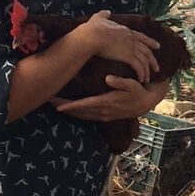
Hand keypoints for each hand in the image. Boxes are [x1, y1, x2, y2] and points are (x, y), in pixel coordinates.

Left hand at [50, 75, 169, 121]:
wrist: (145, 103)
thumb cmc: (137, 91)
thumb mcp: (131, 84)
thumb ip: (120, 81)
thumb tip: (108, 78)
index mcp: (106, 103)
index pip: (85, 105)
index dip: (71, 106)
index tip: (58, 105)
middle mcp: (102, 111)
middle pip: (79, 112)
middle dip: (64, 108)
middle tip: (49, 102)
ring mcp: (103, 115)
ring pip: (81, 116)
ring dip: (68, 112)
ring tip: (55, 106)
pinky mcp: (104, 116)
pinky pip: (86, 117)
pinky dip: (76, 114)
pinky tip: (69, 111)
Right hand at [78, 10, 159, 82]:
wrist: (92, 36)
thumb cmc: (93, 29)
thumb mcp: (99, 18)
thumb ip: (104, 15)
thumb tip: (107, 11)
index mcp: (126, 30)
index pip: (141, 37)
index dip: (150, 42)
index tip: (157, 46)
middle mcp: (131, 39)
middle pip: (146, 50)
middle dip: (152, 60)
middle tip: (156, 67)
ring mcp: (131, 47)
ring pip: (144, 60)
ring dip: (147, 70)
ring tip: (148, 79)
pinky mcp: (128, 56)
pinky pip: (139, 67)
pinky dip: (141, 74)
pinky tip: (141, 79)